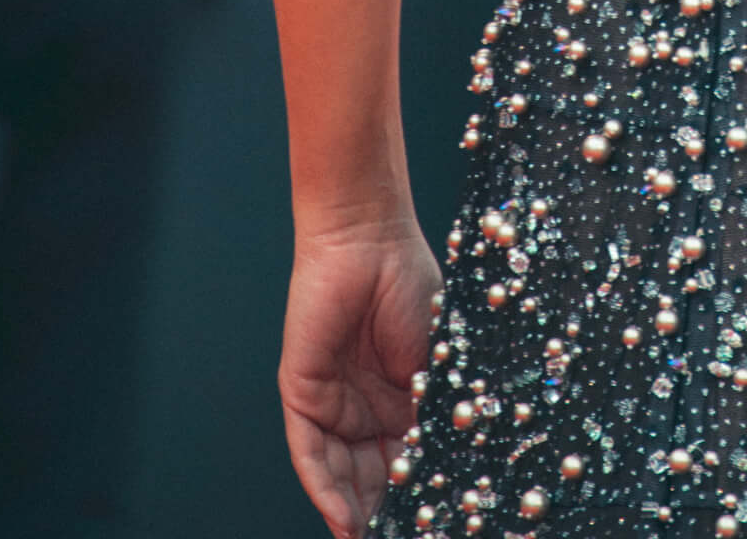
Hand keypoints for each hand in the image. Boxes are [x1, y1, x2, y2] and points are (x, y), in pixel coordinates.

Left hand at [279, 222, 441, 538]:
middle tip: (402, 534)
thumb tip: (445, 469)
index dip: (416, 495)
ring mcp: (331, 402)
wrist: (372, 238)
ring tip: (373, 537)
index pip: (405, 461)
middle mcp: (363, 407)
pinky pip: (309, 452)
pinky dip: (325, 488)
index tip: (432, 521)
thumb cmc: (411, 284)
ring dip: (355, 510)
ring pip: (339, 472)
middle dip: (384, 510)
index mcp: (400, 400)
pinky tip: (343, 518)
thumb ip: (431, 414)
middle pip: (370, 476)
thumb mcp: (433, 361)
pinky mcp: (301, 391)